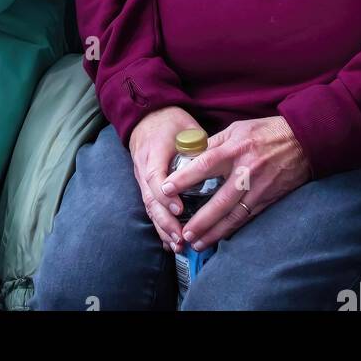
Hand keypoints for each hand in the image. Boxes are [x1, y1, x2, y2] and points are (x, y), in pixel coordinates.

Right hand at [128, 105, 203, 249]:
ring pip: (148, 206)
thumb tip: (219, 165)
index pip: (156, 176)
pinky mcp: (143, 184)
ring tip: (178, 245)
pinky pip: (149, 206)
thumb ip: (200, 146)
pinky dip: (159, 224)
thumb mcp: (186, 128)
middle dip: (165, 221)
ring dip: (162, 227)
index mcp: (154, 150)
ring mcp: (140, 176)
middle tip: (182, 238)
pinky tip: (168, 241)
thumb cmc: (171, 121)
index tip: (181, 209)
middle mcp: (143, 166)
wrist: (146, 115)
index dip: (167, 196)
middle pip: (150, 198)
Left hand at [162, 115, 309, 251]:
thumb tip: (192, 155)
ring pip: (234, 216)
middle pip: (219, 201)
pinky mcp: (269, 199)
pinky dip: (233, 229)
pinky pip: (248, 218)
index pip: (204, 165)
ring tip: (198, 243)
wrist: (303, 142)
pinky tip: (221, 237)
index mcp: (234, 150)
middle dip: (200, 220)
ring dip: (215, 232)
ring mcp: (259, 189)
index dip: (184, 178)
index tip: (166, 188)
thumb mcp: (237, 129)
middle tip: (183, 233)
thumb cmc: (266, 132)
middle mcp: (246, 172)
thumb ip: (214, 143)